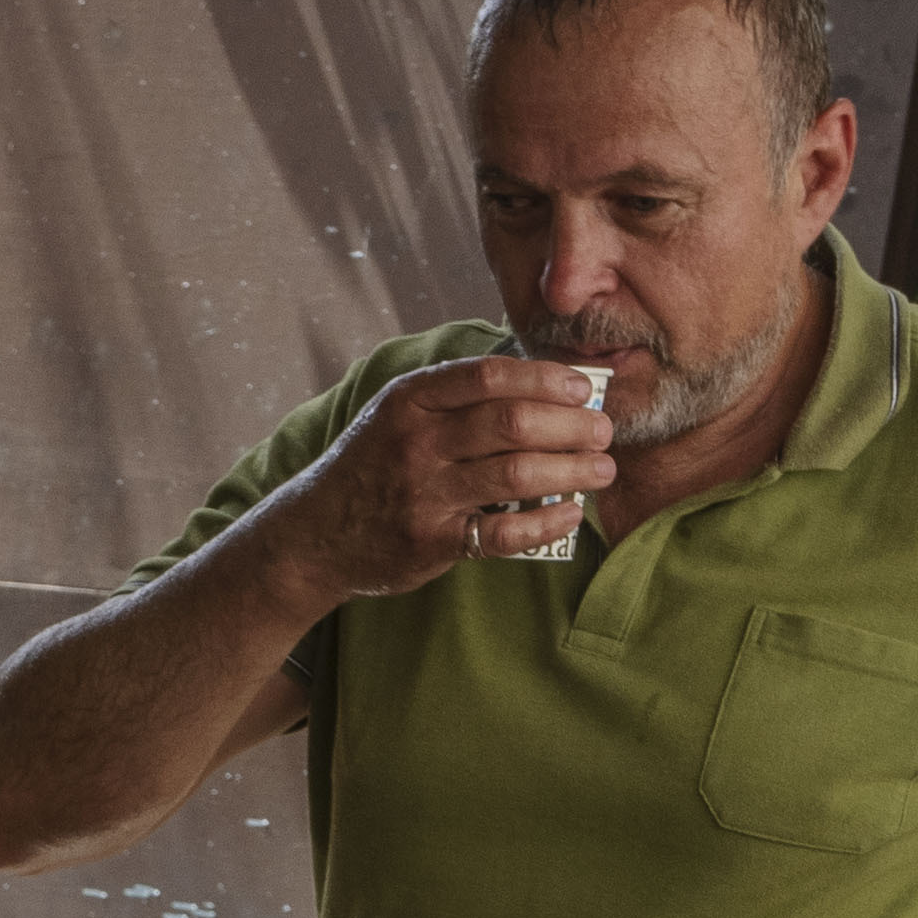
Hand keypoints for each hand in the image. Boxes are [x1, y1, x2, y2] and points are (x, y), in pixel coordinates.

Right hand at [269, 351, 617, 599]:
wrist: (314, 536)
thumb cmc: (373, 466)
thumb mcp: (397, 414)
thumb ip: (455, 397)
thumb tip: (543, 383)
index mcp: (410, 400)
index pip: (489, 376)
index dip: (546, 378)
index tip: (583, 387)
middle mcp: (416, 442)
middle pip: (512, 422)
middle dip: (571, 424)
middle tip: (603, 431)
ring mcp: (423, 493)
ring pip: (517, 473)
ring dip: (573, 470)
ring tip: (602, 470)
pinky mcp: (432, 541)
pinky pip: (504, 531)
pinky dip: (547, 523)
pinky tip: (572, 515)